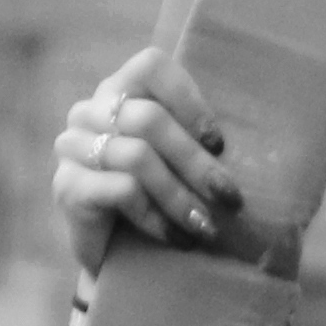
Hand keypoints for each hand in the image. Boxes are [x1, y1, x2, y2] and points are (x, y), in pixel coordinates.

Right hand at [51, 49, 238, 273]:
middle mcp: (90, 111)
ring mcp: (73, 147)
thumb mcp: (178, 162)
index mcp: (119, 90)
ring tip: (207, 227)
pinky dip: (156, 217)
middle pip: (149, 119)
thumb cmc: (156, 202)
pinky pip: (121, 191)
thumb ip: (198, 140)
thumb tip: (257, 146)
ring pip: (138, 158)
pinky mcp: (67, 187)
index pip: (150, 67)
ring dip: (180, 197)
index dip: (188, 100)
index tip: (218, 144)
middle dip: (195, 162)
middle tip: (229, 197)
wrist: (115, 258)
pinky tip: (176, 238)